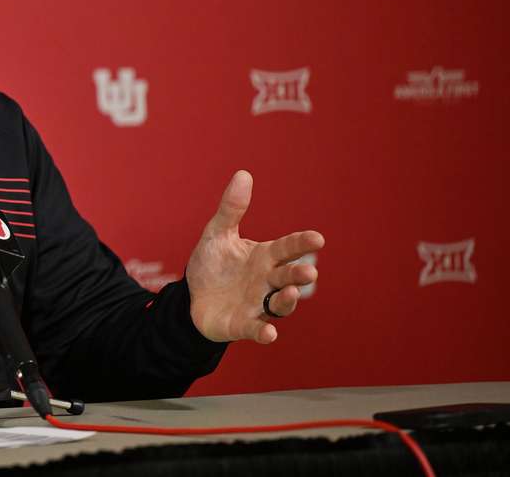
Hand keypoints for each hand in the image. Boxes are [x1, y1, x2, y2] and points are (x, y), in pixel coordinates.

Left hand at [185, 171, 324, 343]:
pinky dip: (263, 332)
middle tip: (308, 271)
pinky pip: (256, 330)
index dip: (301, 243)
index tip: (317, 238)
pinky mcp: (242, 325)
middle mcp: (266, 282)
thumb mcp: (217, 234)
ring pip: (279, 305)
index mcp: (264, 258)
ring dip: (286, 301)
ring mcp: (256, 305)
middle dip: (298, 275)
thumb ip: (232, 209)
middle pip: (287, 278)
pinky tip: (269, 334)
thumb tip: (244, 174)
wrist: (191, 296)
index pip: (286, 249)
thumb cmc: (213, 265)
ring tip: (290, 293)